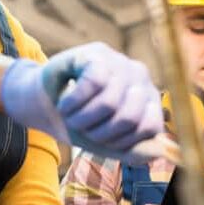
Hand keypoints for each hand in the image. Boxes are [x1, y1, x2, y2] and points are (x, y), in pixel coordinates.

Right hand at [0, 43, 162, 162]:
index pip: (150, 128)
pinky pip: (92, 84)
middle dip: (98, 133)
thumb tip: (157, 152)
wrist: (46, 103)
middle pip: (128, 118)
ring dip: (81, 119)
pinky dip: (72, 102)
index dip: (122, 142)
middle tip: (81, 128)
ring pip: (108, 102)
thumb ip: (133, 151)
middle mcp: (141, 78)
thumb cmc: (81, 122)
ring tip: (70, 116)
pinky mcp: (98, 52)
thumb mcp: (107, 143)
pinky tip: (64, 103)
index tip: (101, 141)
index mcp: (150, 101)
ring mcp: (121, 62)